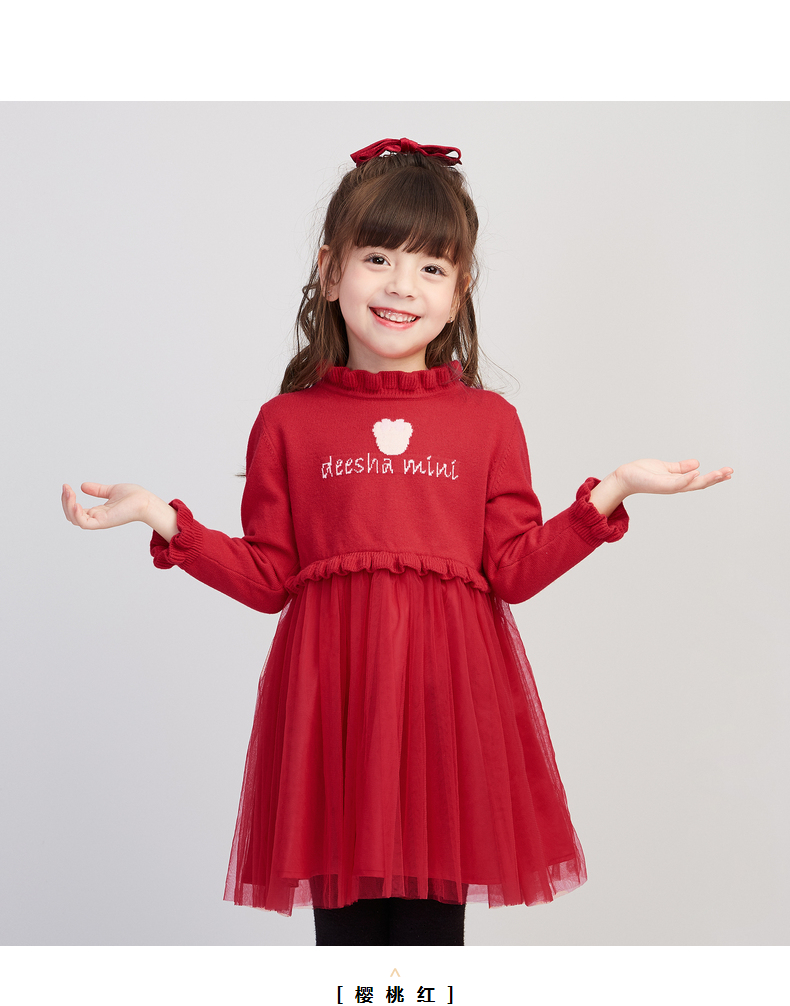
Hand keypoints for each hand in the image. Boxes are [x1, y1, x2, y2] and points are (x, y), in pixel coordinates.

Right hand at [61, 482, 153, 529]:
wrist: (145, 501)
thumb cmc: (134, 497)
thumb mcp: (111, 490)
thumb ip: (97, 490)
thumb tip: (83, 486)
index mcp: (98, 512)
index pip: (76, 510)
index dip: (68, 499)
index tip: (66, 486)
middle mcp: (97, 517)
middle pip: (72, 515)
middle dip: (65, 501)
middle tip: (66, 488)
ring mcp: (99, 521)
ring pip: (75, 519)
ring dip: (68, 505)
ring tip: (69, 492)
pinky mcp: (103, 522)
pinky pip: (84, 523)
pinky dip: (76, 514)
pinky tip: (76, 503)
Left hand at [589, 459, 732, 516]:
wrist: (625, 477)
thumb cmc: (643, 473)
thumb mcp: (666, 468)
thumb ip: (681, 468)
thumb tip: (698, 464)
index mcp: (678, 481)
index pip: (700, 480)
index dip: (714, 477)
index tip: (728, 472)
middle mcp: (676, 486)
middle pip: (700, 484)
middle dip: (716, 478)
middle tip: (730, 472)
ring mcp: (669, 486)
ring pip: (691, 484)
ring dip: (707, 479)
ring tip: (720, 473)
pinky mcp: (660, 485)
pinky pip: (676, 483)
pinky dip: (687, 479)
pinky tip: (697, 472)